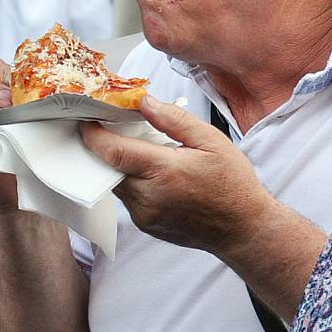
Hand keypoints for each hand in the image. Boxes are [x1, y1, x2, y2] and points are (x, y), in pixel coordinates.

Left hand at [80, 95, 268, 257]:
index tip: (87, 119)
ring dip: (121, 165)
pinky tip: (153, 172)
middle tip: (112, 127)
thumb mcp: (211, 141)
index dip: (94, 135)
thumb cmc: (232, 183)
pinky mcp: (146, 224)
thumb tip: (145, 102)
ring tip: (142, 150)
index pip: (114, 152)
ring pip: (117, 183)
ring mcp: (145, 215)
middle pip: (109, 167)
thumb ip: (174, 120)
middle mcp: (149, 197)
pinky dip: (133, 181)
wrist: (244, 229)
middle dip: (106, 147)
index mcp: (164, 172)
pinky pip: (128, 197)